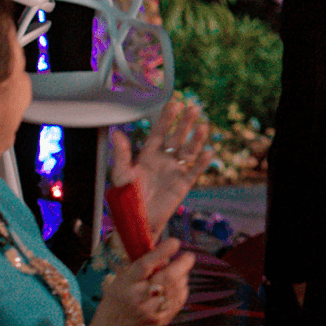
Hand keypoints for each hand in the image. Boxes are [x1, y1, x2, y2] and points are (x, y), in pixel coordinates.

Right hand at [88, 238, 194, 325]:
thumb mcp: (121, 278)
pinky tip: (177, 285)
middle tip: (188, 256)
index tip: (175, 242)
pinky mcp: (161, 320)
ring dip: (182, 276)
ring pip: (176, 289)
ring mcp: (151, 311)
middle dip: (182, 264)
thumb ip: (142, 264)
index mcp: (126, 283)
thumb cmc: (117, 299)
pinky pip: (179, 300)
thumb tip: (167, 251)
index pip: (145, 265)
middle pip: (167, 278)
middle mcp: (138, 298)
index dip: (161, 252)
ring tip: (179, 271)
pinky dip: (182, 289)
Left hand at [111, 98, 211, 238]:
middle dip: (185, 123)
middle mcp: (164, 159)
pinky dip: (201, 163)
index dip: (167, 118)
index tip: (175, 103)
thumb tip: (117, 133)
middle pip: (177, 137)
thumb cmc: (127, 197)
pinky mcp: (183, 185)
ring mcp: (175, 171)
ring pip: (188, 151)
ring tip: (204, 127)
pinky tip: (208, 152)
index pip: (159, 131)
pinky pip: (194, 171)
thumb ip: (122, 154)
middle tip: (194, 108)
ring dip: (196, 139)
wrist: (137, 221)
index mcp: (148, 154)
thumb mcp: (121, 175)